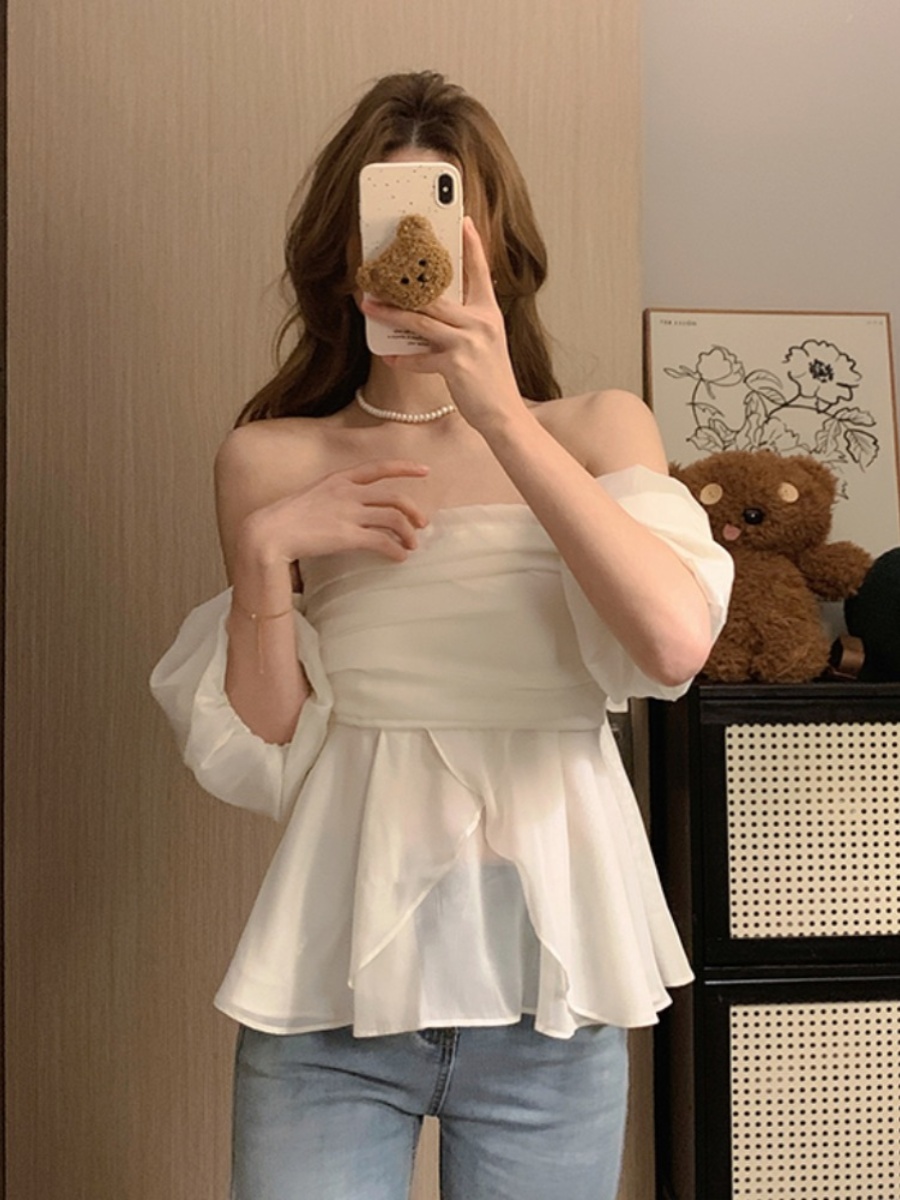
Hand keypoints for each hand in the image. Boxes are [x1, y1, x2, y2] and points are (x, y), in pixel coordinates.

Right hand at [237, 460, 429, 567]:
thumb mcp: (312, 495)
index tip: (424, 471)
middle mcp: (347, 492)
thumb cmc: (286, 518)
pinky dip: (396, 550)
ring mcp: (349, 513)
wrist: (269, 532)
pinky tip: (399, 558)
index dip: (404, 468)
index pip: (378, 467)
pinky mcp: (348, 536)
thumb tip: (350, 509)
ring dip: (408, 534)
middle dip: (413, 510)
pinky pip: (383, 542)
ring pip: (394, 520)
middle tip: (422, 524)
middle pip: (394, 497)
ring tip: (411, 546)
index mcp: (338, 479)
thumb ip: (334, 497)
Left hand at [359, 218, 524, 432]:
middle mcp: (481, 322)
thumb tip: (432, 312)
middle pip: (436, 295)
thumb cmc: (490, 379)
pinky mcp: (456, 364)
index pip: (480, 271)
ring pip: (422, 320)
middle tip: (379, 274)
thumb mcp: (486, 343)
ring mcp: (469, 342)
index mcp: (489, 313)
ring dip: (391, 313)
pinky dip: (403, 359)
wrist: (504, 414)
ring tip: (369, 306)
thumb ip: (465, 323)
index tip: (462, 219)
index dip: (472, 244)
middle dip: (404, 284)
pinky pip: (421, 357)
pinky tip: (390, 357)